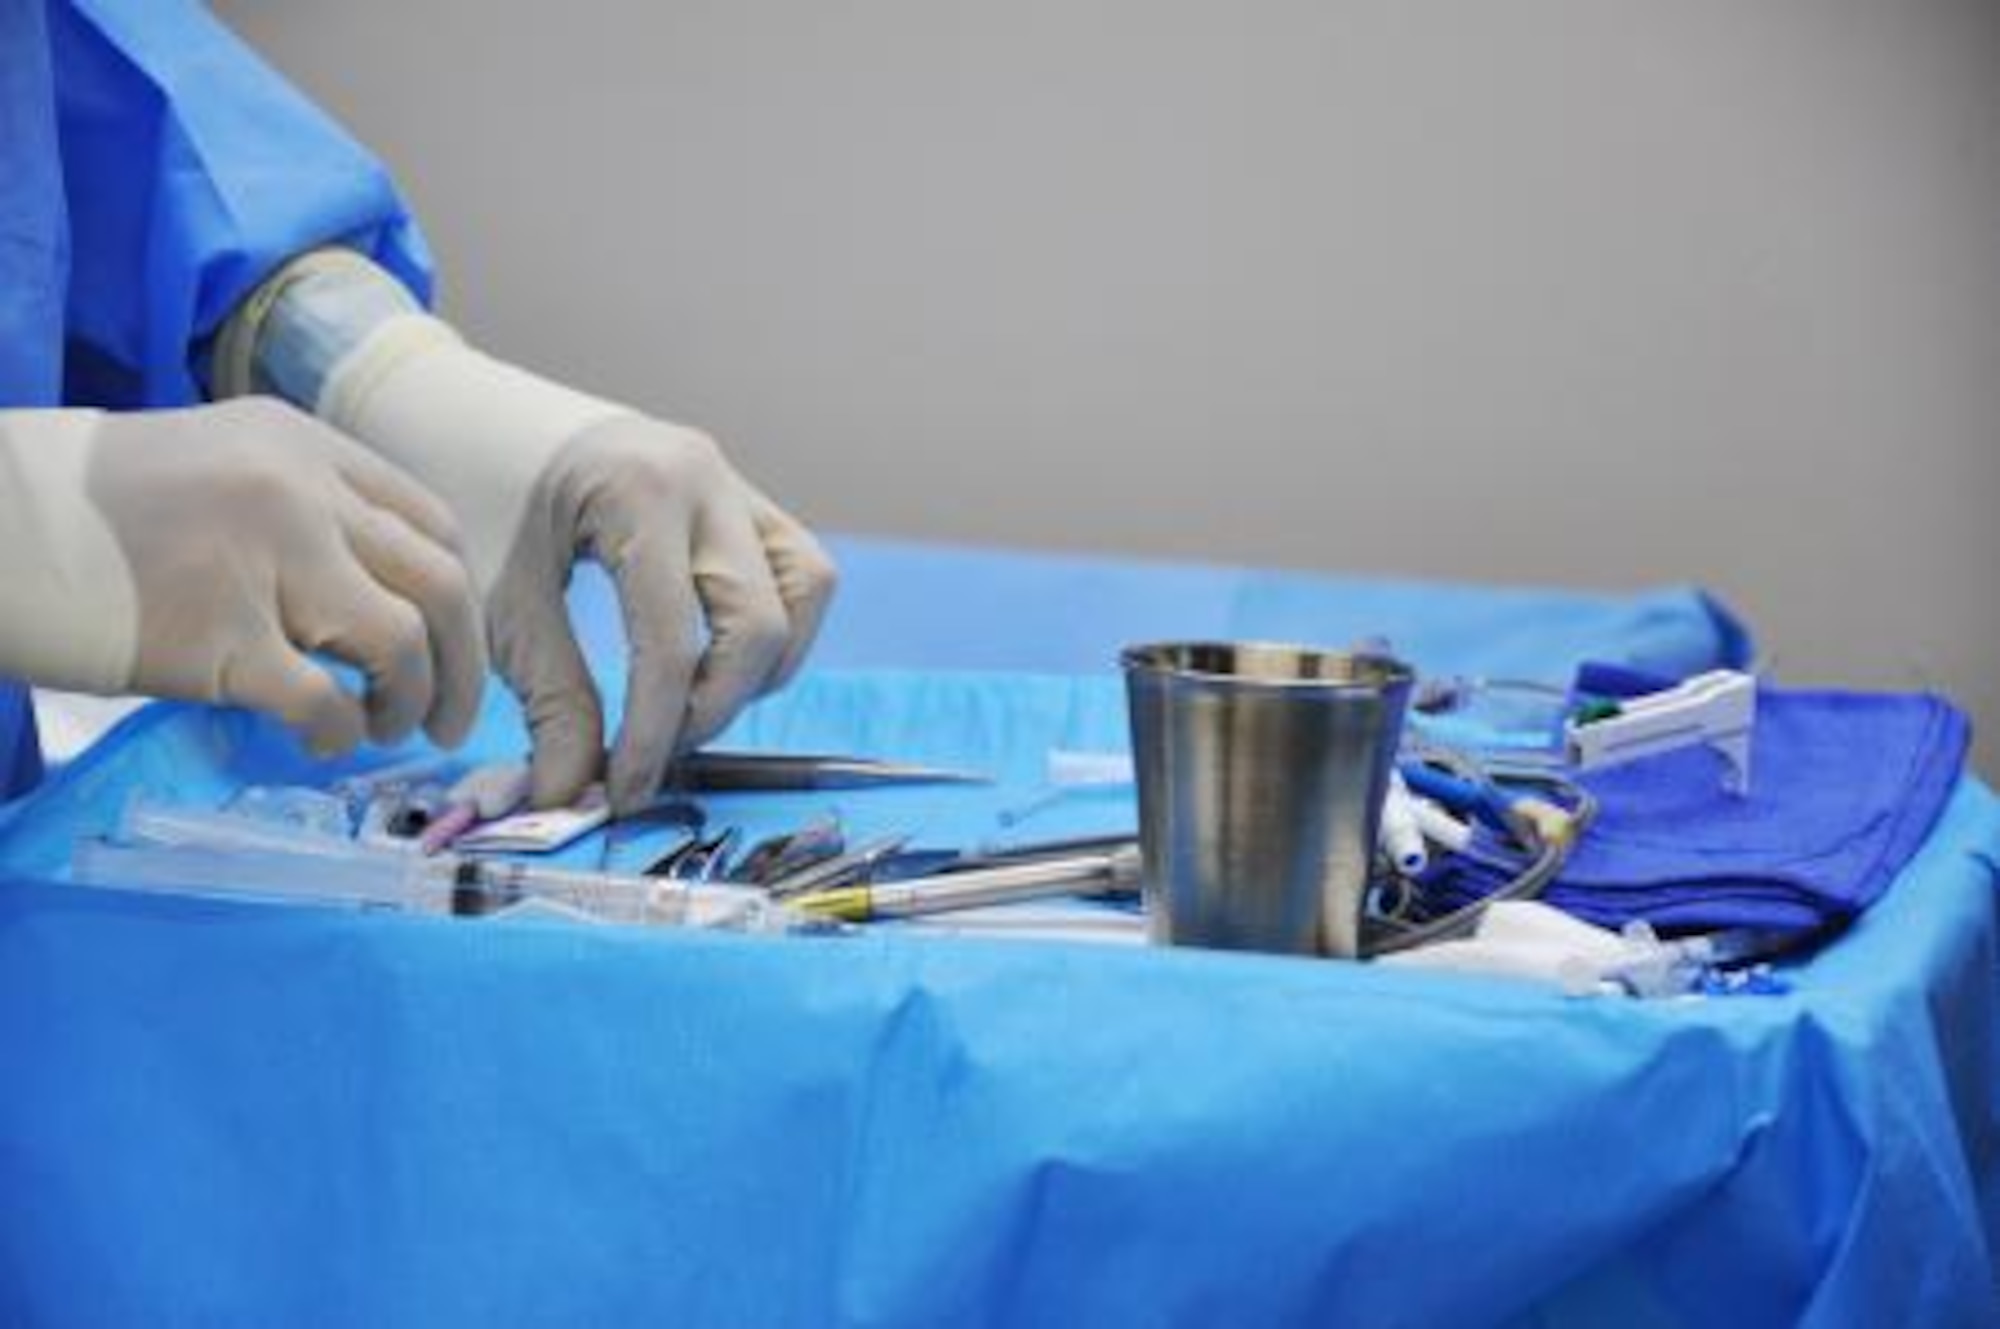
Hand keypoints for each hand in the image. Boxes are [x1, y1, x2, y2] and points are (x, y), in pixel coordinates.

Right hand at [0, 400, 486, 753]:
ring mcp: (261, 563)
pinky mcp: (218, 639)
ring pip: (400, 643)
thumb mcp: (219, 467)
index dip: (457, 598)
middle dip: (465, 665)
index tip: (452, 644)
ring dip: (412, 701)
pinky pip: (324, 702)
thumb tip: (375, 590)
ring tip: (385, 728)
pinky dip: (340, 733)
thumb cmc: (93, 509)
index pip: (431, 523)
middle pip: (439, 585)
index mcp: (302, 446)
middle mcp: (298, 494)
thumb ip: (303, 510)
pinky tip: (321, 739)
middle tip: (454, 719)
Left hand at [486, 414, 836, 813]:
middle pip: (760, 626)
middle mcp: (705, 477)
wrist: (468, 411)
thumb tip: (578, 794)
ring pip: (806, 589)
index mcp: (637, 493)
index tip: (625, 792)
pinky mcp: (740, 493)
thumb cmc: (472, 494)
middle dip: (713, 709)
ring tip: (694, 706)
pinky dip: (772, 625)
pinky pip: (797, 567)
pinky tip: (714, 659)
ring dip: (765, 666)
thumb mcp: (500, 604)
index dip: (655, 735)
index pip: (671, 644)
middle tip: (654, 755)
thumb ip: (550, 701)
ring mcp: (732, 480)